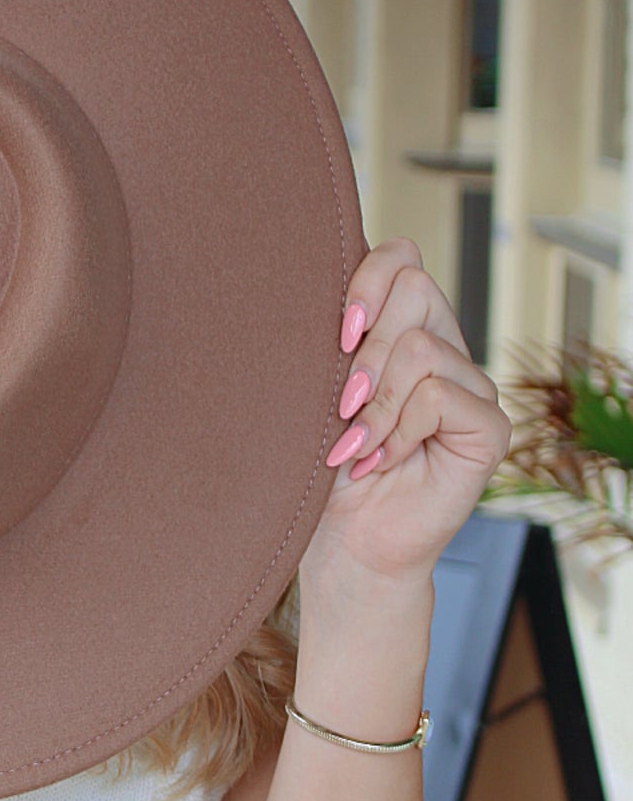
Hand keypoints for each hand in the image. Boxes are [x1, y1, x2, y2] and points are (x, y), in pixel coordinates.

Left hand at [301, 237, 511, 590]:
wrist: (342, 542)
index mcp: (400, 328)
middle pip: (415, 288)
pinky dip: (400, 431)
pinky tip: (383, 461)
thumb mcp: (315, 391)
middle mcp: (443, 347)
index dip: (367, 282)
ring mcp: (471, 386)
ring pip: (422, 347)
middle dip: (365, 351)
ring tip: (356, 446)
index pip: (401, 258)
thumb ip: (331, 339)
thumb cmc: (319, 469)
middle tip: (342, 405)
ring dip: (376, 404)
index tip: (336, 332)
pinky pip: (440, 397)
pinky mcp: (489, 426)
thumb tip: (312, 286)